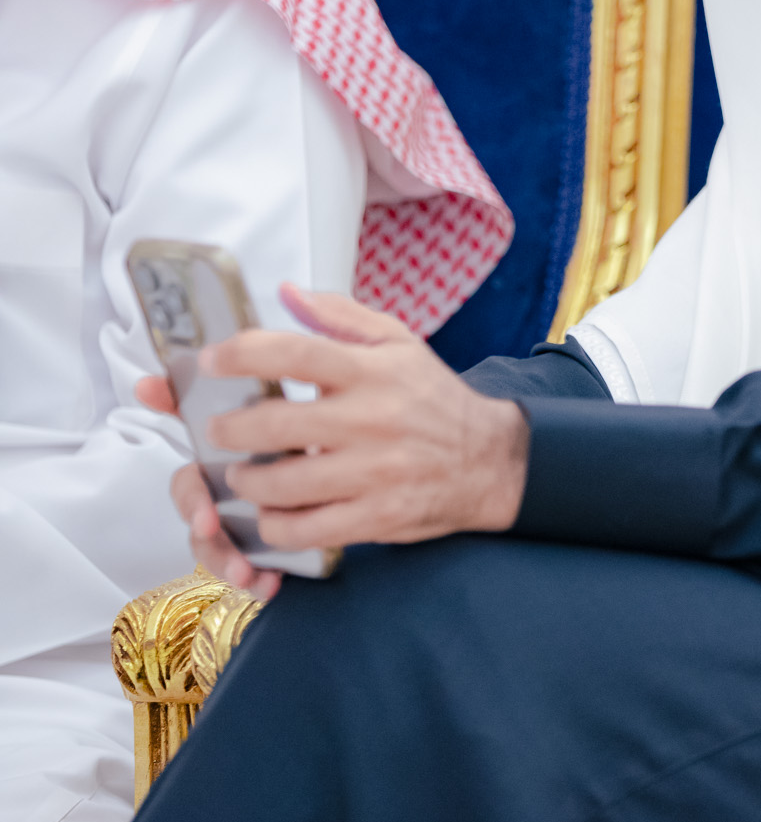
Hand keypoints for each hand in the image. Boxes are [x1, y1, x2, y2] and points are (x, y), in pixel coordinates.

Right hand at [136, 373, 282, 597]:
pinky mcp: (269, 547)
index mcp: (217, 469)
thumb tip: (147, 383)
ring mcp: (243, 527)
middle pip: (203, 530)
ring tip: (249, 576)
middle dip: (211, 546)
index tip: (206, 520)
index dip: (191, 502)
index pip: (189, 487)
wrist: (336, 452)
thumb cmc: (281, 426)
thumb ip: (205, 390)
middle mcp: (224, 501)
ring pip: (221, 555)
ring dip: (228, 566)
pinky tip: (271, 582)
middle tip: (233, 552)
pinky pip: (252, 572)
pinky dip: (257, 580)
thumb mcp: (257, 402)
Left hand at [147, 284, 528, 556]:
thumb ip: (340, 315)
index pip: (294, 352)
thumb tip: (286, 292)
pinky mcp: (377, 517)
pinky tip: (270, 512)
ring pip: (283, 484)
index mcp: (371, 370)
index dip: (241, 355)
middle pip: (276, 424)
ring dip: (246, 480)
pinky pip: (307, 529)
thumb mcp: (397, 342)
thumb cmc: (432, 398)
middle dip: (229, 428)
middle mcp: (371, 419)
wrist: (489, 460)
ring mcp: (374, 473)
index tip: (210, 360)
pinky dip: (275, 524)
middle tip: (217, 429)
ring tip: (240, 473)